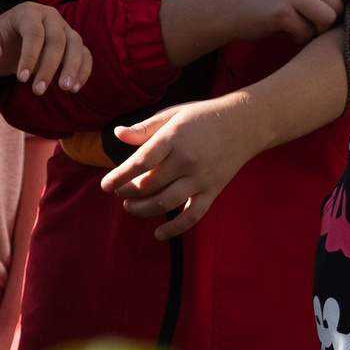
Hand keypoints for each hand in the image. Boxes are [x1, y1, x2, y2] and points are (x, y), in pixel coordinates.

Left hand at [0, 2, 91, 95]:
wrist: (10, 37)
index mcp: (28, 12)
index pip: (34, 33)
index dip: (29, 56)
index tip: (21, 79)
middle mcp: (50, 17)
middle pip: (57, 39)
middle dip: (49, 66)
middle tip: (38, 90)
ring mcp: (64, 28)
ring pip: (76, 44)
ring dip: (73, 67)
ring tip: (65, 89)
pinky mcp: (73, 42)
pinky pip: (85, 54)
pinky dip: (83, 70)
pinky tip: (75, 88)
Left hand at [100, 93, 263, 239]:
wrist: (245, 123)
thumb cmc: (203, 116)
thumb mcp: (173, 115)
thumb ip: (145, 128)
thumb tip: (117, 135)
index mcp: (174, 137)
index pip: (141, 161)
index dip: (120, 176)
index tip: (105, 185)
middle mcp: (187, 160)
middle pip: (150, 185)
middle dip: (128, 192)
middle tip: (120, 191)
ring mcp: (201, 178)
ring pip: (166, 203)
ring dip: (143, 209)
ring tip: (130, 207)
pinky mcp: (212, 191)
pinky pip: (192, 216)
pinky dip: (175, 229)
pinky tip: (158, 235)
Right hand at [216, 0, 349, 45]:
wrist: (231, 5)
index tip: (327, 4)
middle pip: (338, 5)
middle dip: (328, 19)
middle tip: (309, 19)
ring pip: (327, 19)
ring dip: (317, 30)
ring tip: (302, 26)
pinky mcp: (280, 12)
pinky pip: (307, 32)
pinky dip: (301, 37)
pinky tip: (290, 32)